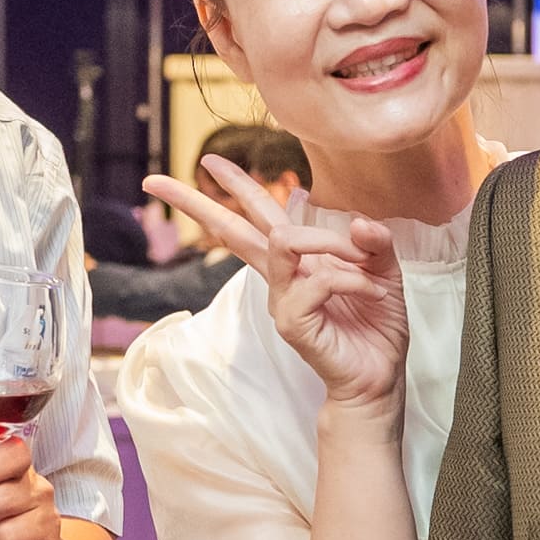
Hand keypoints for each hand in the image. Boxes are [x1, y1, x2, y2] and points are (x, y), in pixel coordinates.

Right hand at [145, 161, 410, 410]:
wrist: (378, 378)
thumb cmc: (375, 327)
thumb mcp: (383, 272)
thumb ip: (373, 242)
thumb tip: (358, 220)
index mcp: (297, 260)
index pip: (258, 217)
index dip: (236, 186)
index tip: (208, 161)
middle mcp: (280, 277)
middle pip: (232, 230)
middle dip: (198, 202)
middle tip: (156, 181)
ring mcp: (280, 300)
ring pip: (284, 242)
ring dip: (329, 242)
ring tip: (363, 262)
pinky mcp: (290, 322)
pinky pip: (317, 280)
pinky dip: (352, 279)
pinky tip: (372, 293)